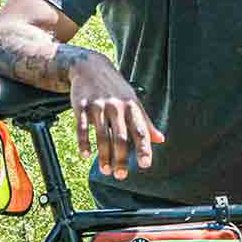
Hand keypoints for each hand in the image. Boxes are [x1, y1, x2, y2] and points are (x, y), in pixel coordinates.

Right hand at [69, 52, 163, 179]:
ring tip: (105, 170)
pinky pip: (82, 127)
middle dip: (121, 158)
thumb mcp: (132, 101)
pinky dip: (84, 142)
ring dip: (103, 155)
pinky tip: (86, 155)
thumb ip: (145, 122)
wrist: (90, 66)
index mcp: (131, 107)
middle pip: (120, 137)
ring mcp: (98, 106)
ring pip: (101, 135)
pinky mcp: (81, 106)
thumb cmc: (115, 87)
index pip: (140, 131)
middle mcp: (115, 107)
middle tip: (121, 175)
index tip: (145, 164)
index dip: (143, 148)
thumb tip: (160, 139)